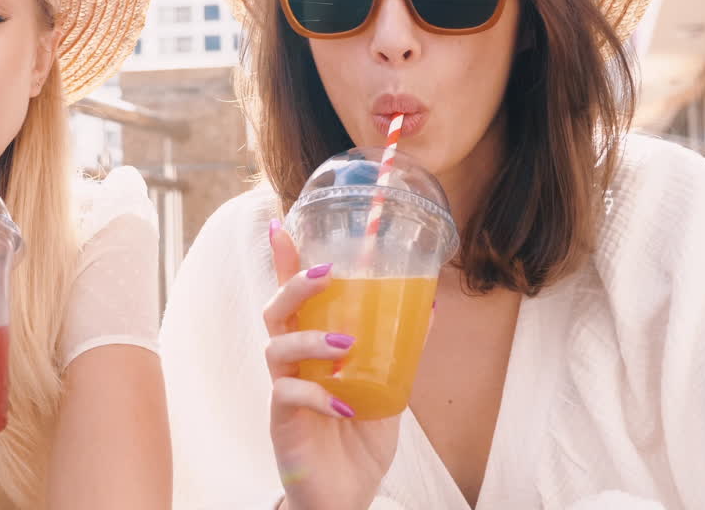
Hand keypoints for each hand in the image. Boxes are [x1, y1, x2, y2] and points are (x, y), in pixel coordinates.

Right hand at [265, 220, 399, 509]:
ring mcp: (282, 390)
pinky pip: (288, 396)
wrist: (344, 497)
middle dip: (295, 284)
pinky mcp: (282, 421)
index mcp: (311, 347)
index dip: (284, 260)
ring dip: (311, 339)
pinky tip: (343, 406)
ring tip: (347, 345)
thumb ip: (400, 351)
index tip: (282, 223)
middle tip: (327, 275)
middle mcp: (291, 363)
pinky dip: (317, 396)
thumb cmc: (356, 440)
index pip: (292, 297)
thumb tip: (430, 304)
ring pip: (276, 347)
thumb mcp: (387, 389)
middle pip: (275, 310)